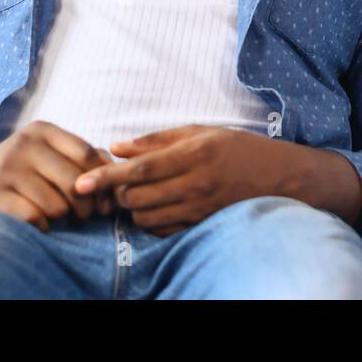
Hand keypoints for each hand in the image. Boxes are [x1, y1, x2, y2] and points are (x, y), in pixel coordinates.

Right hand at [0, 121, 116, 231]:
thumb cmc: (23, 167)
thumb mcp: (49, 152)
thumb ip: (85, 159)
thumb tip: (115, 181)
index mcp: (42, 130)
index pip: (87, 154)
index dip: (101, 180)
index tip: (103, 198)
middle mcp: (24, 145)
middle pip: (75, 182)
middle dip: (85, 205)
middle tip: (83, 215)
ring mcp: (7, 170)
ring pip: (57, 205)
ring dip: (62, 217)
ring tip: (56, 215)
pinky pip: (35, 218)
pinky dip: (43, 226)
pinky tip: (39, 223)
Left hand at [73, 125, 304, 236]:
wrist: (280, 178)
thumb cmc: (239, 148)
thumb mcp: (201, 131)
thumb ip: (158, 140)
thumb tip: (118, 147)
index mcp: (193, 154)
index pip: (139, 170)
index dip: (105, 176)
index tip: (80, 182)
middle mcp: (194, 184)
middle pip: (136, 197)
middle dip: (117, 191)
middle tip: (118, 180)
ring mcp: (198, 208)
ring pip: (144, 216)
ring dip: (131, 206)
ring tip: (136, 192)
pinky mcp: (200, 224)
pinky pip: (161, 230)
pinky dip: (148, 220)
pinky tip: (154, 206)